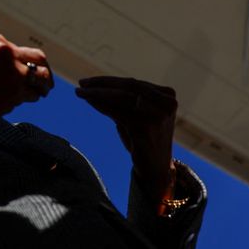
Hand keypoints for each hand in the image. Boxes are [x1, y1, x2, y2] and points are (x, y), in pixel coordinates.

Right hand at [0, 32, 52, 147]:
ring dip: (44, 85)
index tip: (29, 70)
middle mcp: (6, 51)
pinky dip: (33, 97)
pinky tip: (26, 100)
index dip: (27, 62)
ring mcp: (14, 70)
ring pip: (41, 76)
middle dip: (44, 70)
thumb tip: (22, 65)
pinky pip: (34, 93)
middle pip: (39, 58)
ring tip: (43, 91)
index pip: (21, 49)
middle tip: (47, 81)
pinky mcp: (17, 89)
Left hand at [76, 77, 176, 202]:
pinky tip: (89, 102)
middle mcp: (166, 103)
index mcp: (168, 95)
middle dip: (102, 84)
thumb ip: (120, 100)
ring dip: (97, 93)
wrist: (156, 168)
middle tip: (82, 83)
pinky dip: (101, 105)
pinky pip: (118, 112)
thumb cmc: (143, 138)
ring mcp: (158, 115)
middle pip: (128, 87)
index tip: (89, 81)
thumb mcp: (134, 115)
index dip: (109, 80)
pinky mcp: (146, 128)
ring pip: (121, 98)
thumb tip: (92, 85)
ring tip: (80, 92)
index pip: (134, 83)